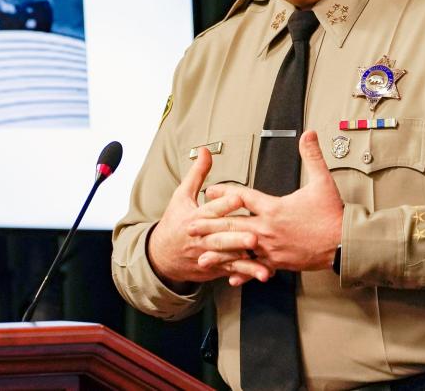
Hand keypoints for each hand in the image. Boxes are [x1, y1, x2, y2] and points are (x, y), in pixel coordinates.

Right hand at [147, 148, 271, 290]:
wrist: (161, 255)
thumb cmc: (175, 222)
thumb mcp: (182, 195)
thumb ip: (198, 173)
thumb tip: (205, 150)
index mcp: (195, 218)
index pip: (211, 210)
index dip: (224, 204)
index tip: (238, 198)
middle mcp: (202, 237)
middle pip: (221, 237)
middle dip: (237, 237)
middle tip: (254, 235)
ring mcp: (208, 255)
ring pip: (228, 257)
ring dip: (246, 261)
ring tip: (263, 264)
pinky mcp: (214, 268)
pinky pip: (231, 271)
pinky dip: (246, 273)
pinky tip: (262, 273)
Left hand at [189, 131, 343, 284]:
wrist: (345, 244)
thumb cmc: (333, 215)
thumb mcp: (322, 181)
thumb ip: (312, 156)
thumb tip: (309, 133)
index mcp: (274, 208)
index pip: (242, 197)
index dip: (224, 193)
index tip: (209, 192)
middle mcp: (268, 229)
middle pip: (233, 225)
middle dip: (210, 225)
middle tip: (191, 225)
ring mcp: (272, 248)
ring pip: (240, 250)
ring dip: (220, 251)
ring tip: (201, 253)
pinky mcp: (279, 263)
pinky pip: (255, 267)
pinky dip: (242, 272)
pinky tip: (230, 277)